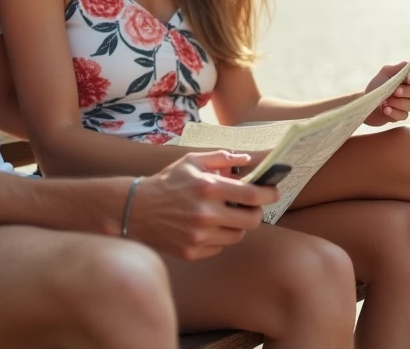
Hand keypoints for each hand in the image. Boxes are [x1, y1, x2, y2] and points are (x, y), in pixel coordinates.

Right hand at [128, 151, 280, 260]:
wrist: (136, 210)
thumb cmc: (168, 182)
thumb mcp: (191, 161)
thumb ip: (221, 158)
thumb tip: (247, 160)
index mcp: (207, 188)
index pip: (252, 196)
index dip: (269, 194)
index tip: (273, 192)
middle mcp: (205, 214)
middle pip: (251, 221)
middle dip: (255, 213)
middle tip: (250, 207)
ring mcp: (198, 236)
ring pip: (237, 236)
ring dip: (236, 225)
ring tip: (223, 214)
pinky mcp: (192, 252)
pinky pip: (219, 247)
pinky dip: (218, 237)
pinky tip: (205, 227)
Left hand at [363, 61, 409, 126]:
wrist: (365, 101)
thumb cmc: (377, 85)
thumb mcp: (384, 73)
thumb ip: (396, 68)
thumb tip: (407, 64)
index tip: (409, 78)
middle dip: (409, 92)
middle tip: (395, 91)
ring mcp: (409, 105)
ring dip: (401, 102)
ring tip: (387, 100)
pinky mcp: (402, 116)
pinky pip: (404, 115)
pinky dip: (394, 112)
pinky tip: (385, 109)